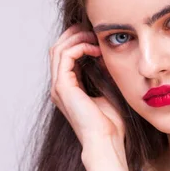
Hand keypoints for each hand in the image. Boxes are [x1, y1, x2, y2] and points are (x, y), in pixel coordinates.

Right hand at [49, 23, 125, 149]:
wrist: (106, 141)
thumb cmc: (111, 125)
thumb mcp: (109, 92)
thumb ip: (105, 75)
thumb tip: (109, 57)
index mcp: (69, 89)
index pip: (66, 57)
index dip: (79, 42)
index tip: (96, 36)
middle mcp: (60, 87)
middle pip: (58, 49)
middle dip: (74, 35)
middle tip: (92, 29)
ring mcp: (59, 87)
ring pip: (58, 49)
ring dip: (76, 38)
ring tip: (94, 36)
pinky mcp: (62, 87)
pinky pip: (65, 56)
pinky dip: (79, 47)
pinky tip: (95, 49)